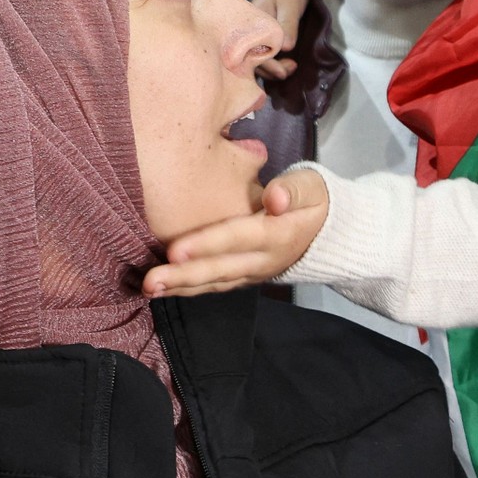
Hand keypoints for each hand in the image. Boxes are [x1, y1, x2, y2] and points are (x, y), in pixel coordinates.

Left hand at [143, 168, 328, 296]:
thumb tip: (275, 197)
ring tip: (149, 289)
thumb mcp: (311, 187)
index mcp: (277, 233)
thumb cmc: (311, 200)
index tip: (176, 250)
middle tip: (151, 281)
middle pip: (220, 269)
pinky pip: (214, 286)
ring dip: (180, 287)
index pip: (239, 238)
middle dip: (184, 276)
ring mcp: (252, 274)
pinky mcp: (244, 279)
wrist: (328, 233)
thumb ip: (293, 190)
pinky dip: (188, 289)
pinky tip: (163, 290)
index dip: (208, 244)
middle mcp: (262, 260)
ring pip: (214, 283)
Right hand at [251, 0, 316, 79]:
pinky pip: (261, 49)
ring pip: (255, 56)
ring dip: (270, 66)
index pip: (253, 52)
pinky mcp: (261, 30)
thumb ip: (287, 26)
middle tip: (289, 71)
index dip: (269, 66)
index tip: (284, 71)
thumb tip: (285, 48)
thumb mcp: (290, 5)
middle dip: (269, 69)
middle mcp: (249, 28)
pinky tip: (283, 61)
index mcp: (252, 22)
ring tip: (289, 68)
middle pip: (252, 58)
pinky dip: (270, 59)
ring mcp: (254, 29)